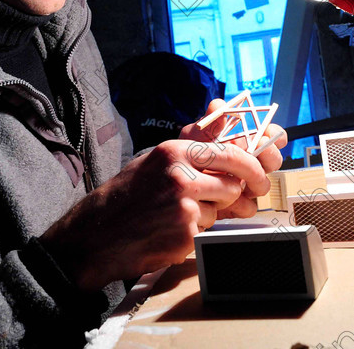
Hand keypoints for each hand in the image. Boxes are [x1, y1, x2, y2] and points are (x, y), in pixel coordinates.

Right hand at [38, 137, 271, 290]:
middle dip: (230, 194)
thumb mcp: (156, 160)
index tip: (258, 178)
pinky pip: (206, 232)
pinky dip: (192, 234)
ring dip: (206, 216)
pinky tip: (168, 231)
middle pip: (232, 184)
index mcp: (175, 150)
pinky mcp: (184, 232)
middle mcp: (181, 174)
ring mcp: (183, 205)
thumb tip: (225, 118)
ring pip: (220, 209)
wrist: (95, 234)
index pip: (230, 153)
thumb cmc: (126, 196)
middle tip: (226, 201)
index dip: (251, 167)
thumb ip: (192, 143)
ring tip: (175, 215)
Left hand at [179, 97, 287, 218]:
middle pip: (273, 160)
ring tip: (236, 180)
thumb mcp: (194, 136)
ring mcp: (246, 185)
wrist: (172, 184)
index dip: (273, 135)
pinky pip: (248, 207)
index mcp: (246, 143)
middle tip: (256, 153)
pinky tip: (222, 200)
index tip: (265, 135)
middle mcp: (250, 163)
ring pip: (263, 185)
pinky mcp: (238, 206)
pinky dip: (237, 204)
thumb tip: (218, 105)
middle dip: (268, 156)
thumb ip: (209, 121)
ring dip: (253, 182)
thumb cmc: (186, 156)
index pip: (272, 136)